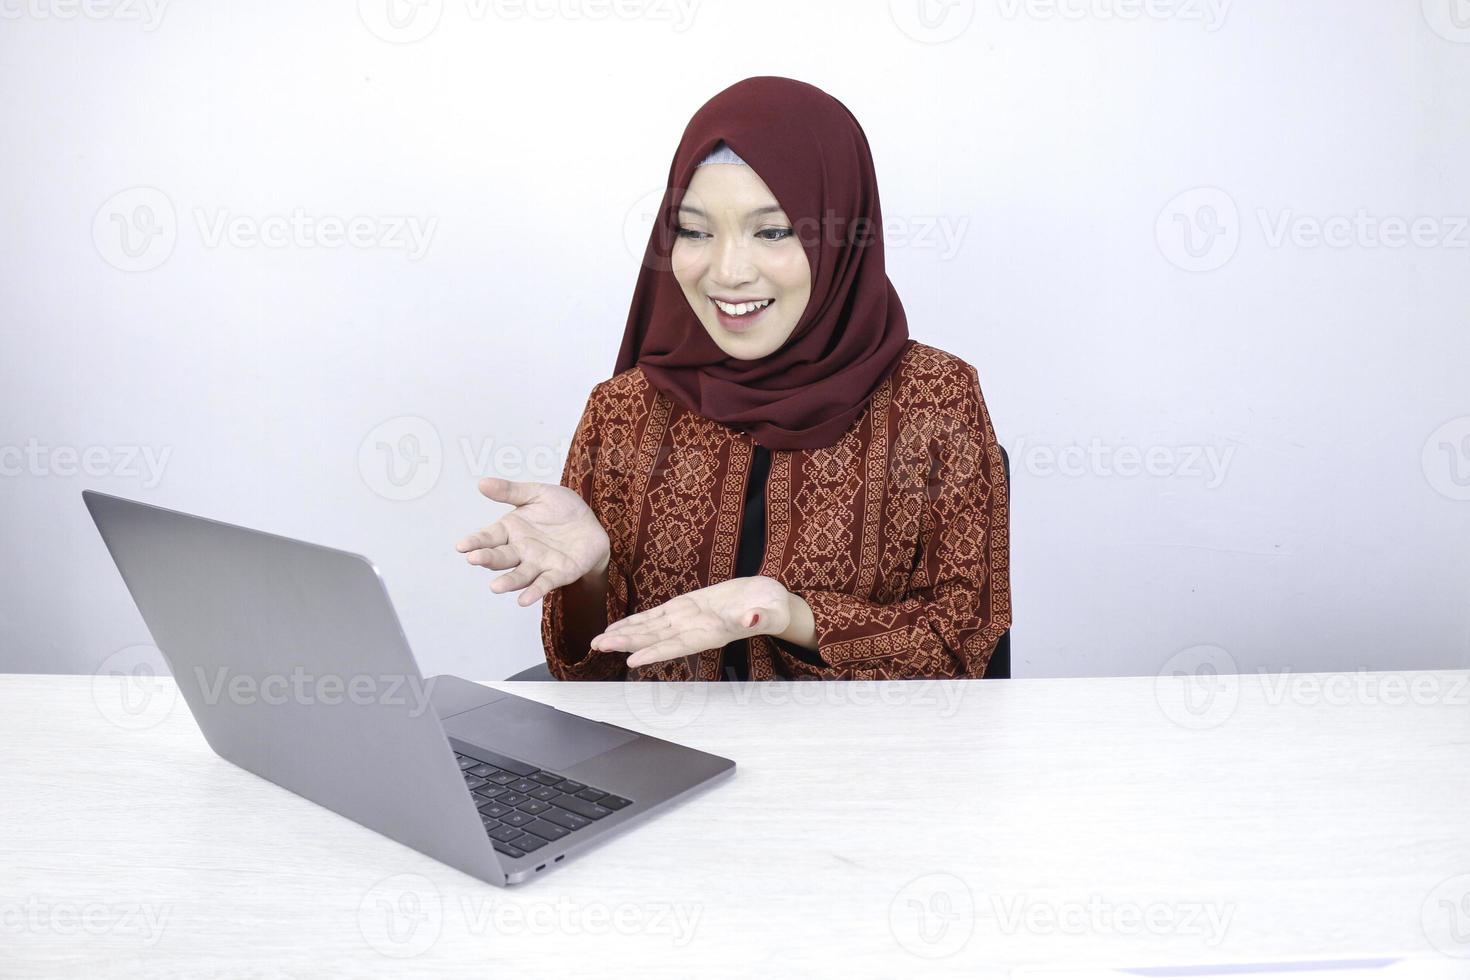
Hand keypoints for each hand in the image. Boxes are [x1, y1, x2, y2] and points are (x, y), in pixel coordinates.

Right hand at [455, 476, 610, 606]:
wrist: (592, 522)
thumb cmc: (562, 508)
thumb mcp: (538, 493)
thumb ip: (511, 491)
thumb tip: (482, 483)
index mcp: (511, 530)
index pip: (489, 537)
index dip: (475, 541)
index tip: (461, 546)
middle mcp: (521, 550)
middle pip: (501, 557)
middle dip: (487, 559)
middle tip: (474, 559)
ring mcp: (538, 564)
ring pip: (520, 575)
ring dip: (508, 581)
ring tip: (496, 587)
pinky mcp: (558, 574)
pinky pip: (544, 584)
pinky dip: (534, 592)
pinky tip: (524, 600)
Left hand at [589, 576, 792, 668]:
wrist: (768, 599)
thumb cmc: (772, 607)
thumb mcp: (772, 609)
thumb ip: (762, 616)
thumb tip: (752, 619)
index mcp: (712, 632)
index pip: (679, 645)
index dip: (656, 653)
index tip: (632, 660)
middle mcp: (694, 629)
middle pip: (655, 638)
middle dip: (627, 643)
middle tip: (599, 646)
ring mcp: (687, 619)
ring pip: (650, 628)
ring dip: (624, 634)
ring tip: (598, 641)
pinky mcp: (685, 606)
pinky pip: (655, 615)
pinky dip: (635, 620)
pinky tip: (618, 626)